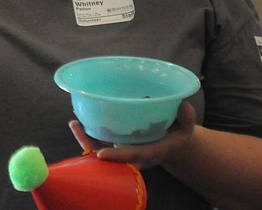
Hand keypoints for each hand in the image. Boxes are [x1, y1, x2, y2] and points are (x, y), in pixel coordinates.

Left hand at [69, 101, 196, 168]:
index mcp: (152, 151)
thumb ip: (186, 117)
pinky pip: (102, 143)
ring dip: (87, 141)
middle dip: (96, 148)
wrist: (173, 145)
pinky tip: (77, 122)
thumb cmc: (179, 134)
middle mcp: (136, 154)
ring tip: (75, 124)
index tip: (101, 154)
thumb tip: (181, 105)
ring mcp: (127, 150)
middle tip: (80, 132)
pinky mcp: (121, 145)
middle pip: (113, 156)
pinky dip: (88, 136)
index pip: (134, 155)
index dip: (118, 155)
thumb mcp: (187, 126)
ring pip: (104, 150)